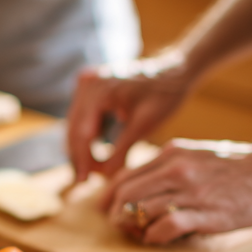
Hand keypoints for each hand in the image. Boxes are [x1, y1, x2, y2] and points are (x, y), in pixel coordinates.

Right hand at [66, 51, 193, 183]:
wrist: (177, 70)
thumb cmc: (166, 94)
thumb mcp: (144, 125)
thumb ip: (121, 151)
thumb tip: (104, 178)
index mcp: (99, 89)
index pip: (82, 132)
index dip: (82, 160)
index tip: (83, 181)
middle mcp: (88, 82)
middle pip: (74, 128)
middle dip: (79, 156)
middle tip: (84, 181)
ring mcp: (88, 83)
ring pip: (75, 124)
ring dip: (81, 148)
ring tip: (90, 172)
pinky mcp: (92, 89)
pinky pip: (83, 117)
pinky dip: (88, 136)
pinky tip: (94, 155)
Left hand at [102, 139, 251, 243]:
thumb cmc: (241, 168)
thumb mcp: (199, 156)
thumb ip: (171, 169)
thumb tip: (144, 189)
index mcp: (172, 153)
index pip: (125, 175)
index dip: (111, 197)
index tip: (110, 210)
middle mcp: (176, 168)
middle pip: (125, 193)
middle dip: (117, 214)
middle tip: (123, 227)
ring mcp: (190, 191)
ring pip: (140, 209)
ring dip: (135, 228)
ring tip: (142, 234)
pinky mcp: (205, 212)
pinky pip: (165, 226)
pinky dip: (155, 236)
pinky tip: (160, 238)